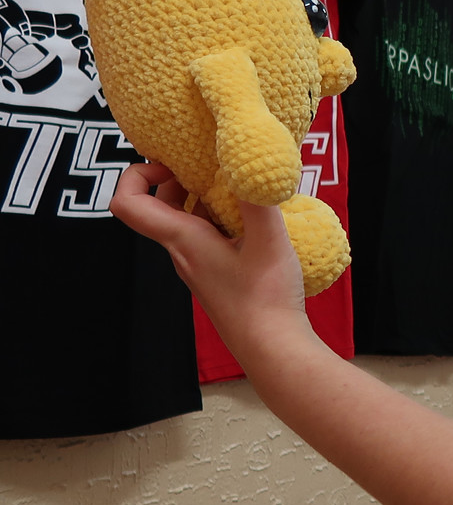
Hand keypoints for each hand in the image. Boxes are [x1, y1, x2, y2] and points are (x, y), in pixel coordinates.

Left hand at [111, 161, 313, 363]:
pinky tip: (257, 221)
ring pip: (188, 221)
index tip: (171, 163)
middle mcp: (182, 251)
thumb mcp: (268, 239)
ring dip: (209, 199)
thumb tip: (247, 158)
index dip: (136, 174)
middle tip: (216, 167)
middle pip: (161, 205)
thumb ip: (256, 197)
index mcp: (182, 239)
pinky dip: (225, 219)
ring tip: (244, 190)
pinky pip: (208, 237)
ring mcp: (198, 265)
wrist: (272, 346)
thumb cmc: (264, 298)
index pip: (128, 203)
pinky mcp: (217, 274)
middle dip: (183, 178)